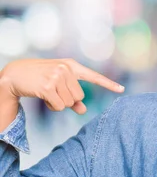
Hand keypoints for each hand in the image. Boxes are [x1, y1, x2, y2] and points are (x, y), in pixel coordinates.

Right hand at [0, 59, 123, 114]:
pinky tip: (43, 96)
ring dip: (58, 103)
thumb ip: (72, 96)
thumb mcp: (58, 83)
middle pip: (79, 96)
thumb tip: (83, 110)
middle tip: (53, 91)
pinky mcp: (48, 86)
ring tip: (47, 92)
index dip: (108, 84)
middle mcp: (66, 69)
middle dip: (67, 99)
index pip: (93, 76)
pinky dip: (52, 106)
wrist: (15, 74)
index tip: (122, 89)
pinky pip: (59, 106)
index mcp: (72, 66)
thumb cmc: (39, 78)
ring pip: (69, 102)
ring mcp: (57, 76)